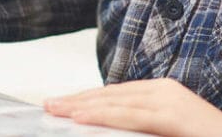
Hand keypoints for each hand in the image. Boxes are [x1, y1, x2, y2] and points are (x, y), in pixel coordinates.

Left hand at [45, 78, 221, 136]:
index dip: (86, 98)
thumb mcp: (166, 131)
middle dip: (77, 99)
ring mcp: (169, 100)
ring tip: (56, 110)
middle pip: (111, 93)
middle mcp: (164, 90)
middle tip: (48, 105)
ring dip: (82, 105)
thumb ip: (143, 127)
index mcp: (163, 92)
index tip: (62, 104)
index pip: (116, 93)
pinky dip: (103, 114)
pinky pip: (130, 114)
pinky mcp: (173, 114)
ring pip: (116, 101)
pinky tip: (81, 117)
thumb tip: (113, 131)